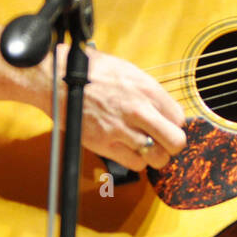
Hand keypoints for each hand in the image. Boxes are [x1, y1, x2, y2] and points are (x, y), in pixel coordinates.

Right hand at [45, 46, 186, 171]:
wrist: (56, 79)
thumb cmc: (91, 72)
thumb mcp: (130, 72)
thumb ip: (150, 93)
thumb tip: (164, 109)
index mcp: (147, 89)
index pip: (179, 118)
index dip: (173, 123)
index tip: (164, 124)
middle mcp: (138, 110)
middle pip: (176, 141)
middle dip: (172, 144)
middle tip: (163, 141)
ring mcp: (121, 129)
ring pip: (158, 157)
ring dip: (154, 155)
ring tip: (145, 146)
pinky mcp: (104, 144)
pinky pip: (135, 164)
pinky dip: (135, 161)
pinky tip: (128, 149)